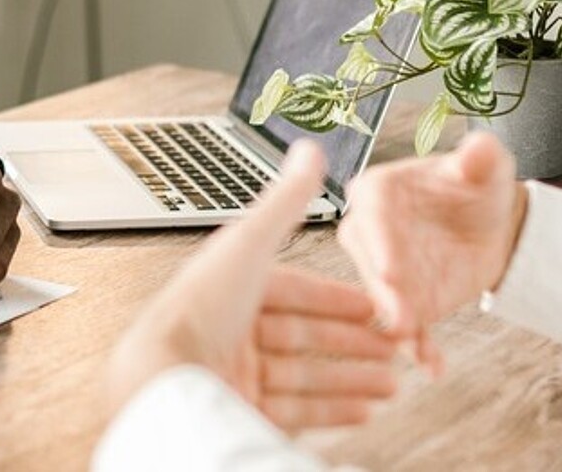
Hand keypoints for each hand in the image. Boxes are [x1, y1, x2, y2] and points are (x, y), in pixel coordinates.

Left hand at [107, 141, 398, 430]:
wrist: (166, 380)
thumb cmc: (200, 309)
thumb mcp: (250, 244)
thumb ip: (286, 201)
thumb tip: (310, 149)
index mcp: (230, 288)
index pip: (294, 292)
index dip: (338, 299)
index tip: (376, 307)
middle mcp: (230, 331)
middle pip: (304, 336)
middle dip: (355, 343)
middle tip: (396, 348)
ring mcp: (235, 374)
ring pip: (307, 376)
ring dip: (354, 379)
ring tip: (393, 384)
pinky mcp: (239, 410)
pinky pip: (296, 411)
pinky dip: (334, 410)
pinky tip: (365, 411)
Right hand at [337, 130, 528, 374]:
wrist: (490, 225)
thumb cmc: (477, 186)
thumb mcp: (485, 167)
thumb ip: (480, 157)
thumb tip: (479, 148)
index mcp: (377, 191)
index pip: (371, 213)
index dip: (380, 242)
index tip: (391, 269)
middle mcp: (369, 233)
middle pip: (371, 264)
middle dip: (385, 293)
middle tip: (400, 317)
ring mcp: (383, 272)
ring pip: (384, 301)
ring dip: (398, 324)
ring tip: (416, 344)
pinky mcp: (404, 303)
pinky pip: (408, 326)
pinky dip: (419, 347)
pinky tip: (433, 365)